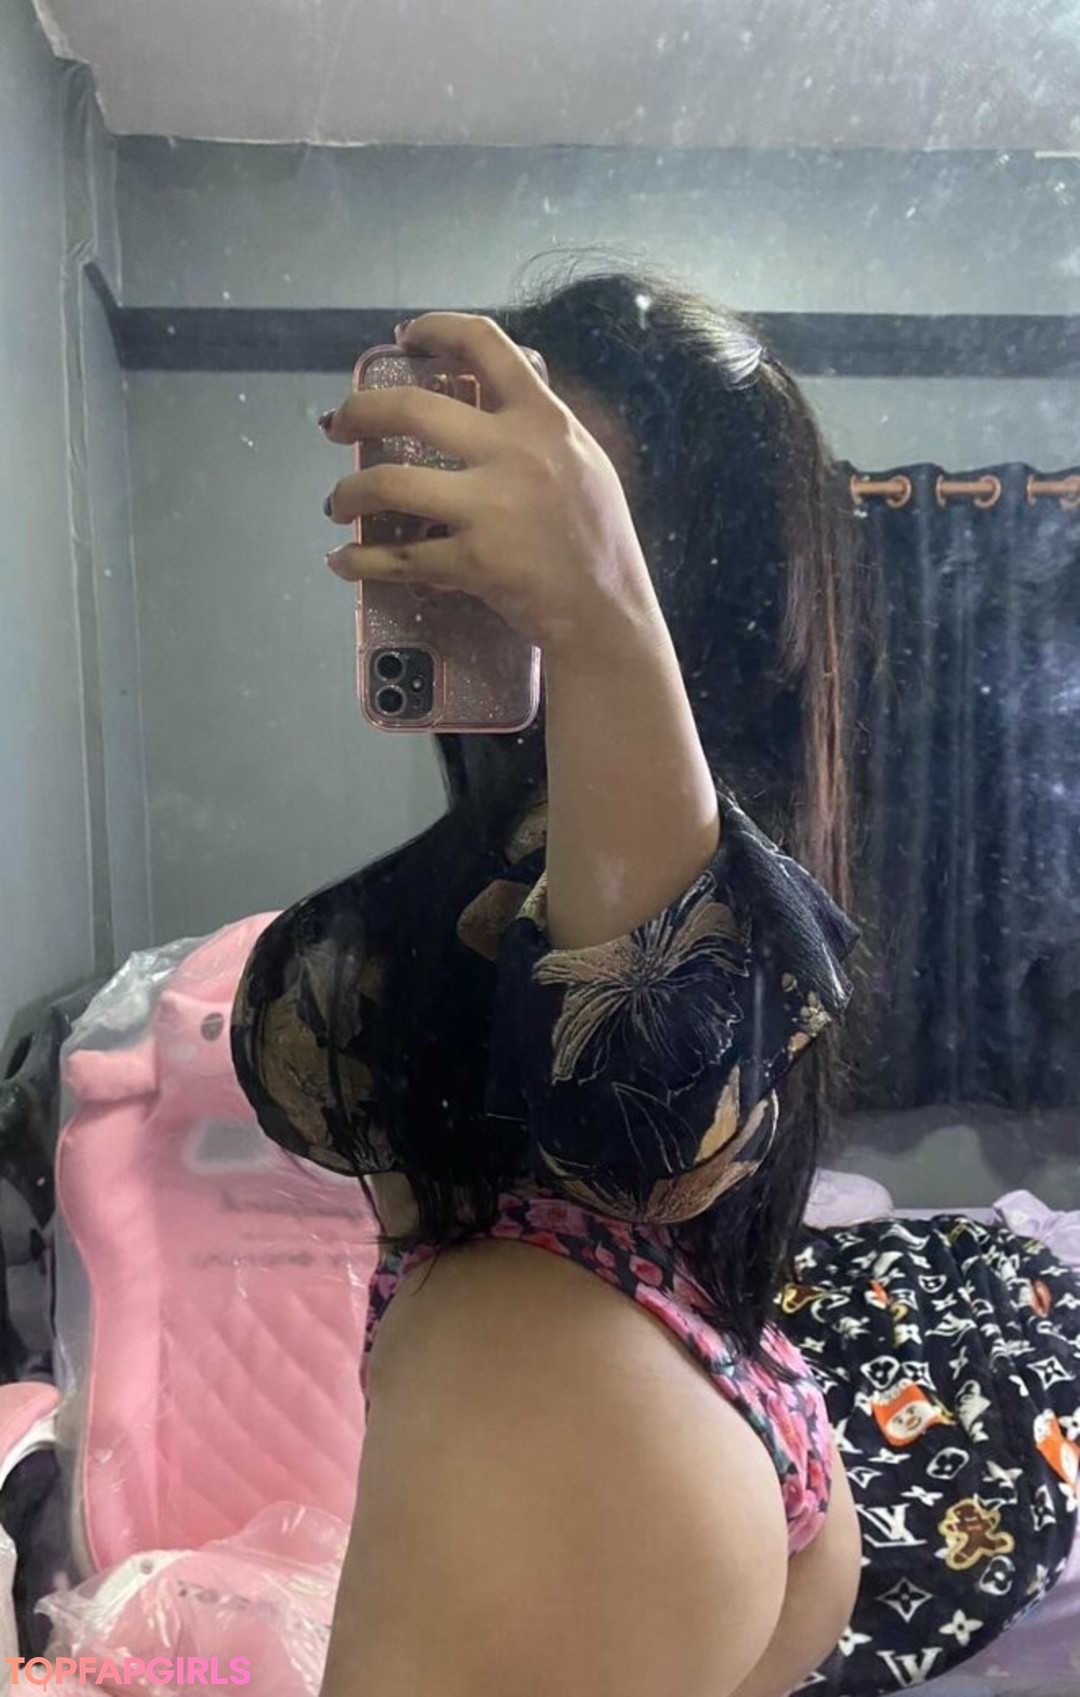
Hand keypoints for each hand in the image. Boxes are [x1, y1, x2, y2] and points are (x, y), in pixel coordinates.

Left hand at [320, 313, 661, 659]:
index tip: (404, 339)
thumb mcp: (583, 461)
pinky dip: (360, 561)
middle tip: (338, 427)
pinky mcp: (474, 562)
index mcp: (544, 419)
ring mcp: (492, 509)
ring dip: (347, 492)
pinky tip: (344, 561)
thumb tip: (482, 405)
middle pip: (409, 408)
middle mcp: (515, 453)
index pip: (484, 344)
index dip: (435, 328)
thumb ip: (536, 429)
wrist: (609, 613)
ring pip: (387, 483)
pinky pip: (397, 558)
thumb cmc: (599, 540)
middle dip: (357, 413)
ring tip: (339, 504)